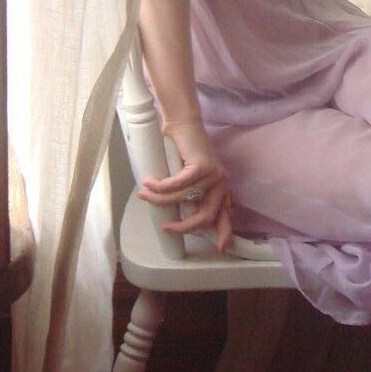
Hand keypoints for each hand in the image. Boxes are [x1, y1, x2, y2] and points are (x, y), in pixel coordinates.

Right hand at [137, 118, 233, 252]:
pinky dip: (160, 187)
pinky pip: (177, 185)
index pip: (225, 215)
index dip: (224, 233)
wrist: (183, 123)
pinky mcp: (201, 166)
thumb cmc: (182, 148)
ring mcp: (212, 174)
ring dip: (160, 199)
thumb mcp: (189, 176)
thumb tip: (176, 214)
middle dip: (185, 226)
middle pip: (205, 215)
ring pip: (184, 198)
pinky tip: (149, 183)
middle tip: (167, 227)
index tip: (220, 248)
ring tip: (145, 194)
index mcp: (219, 187)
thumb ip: (189, 193)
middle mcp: (220, 182)